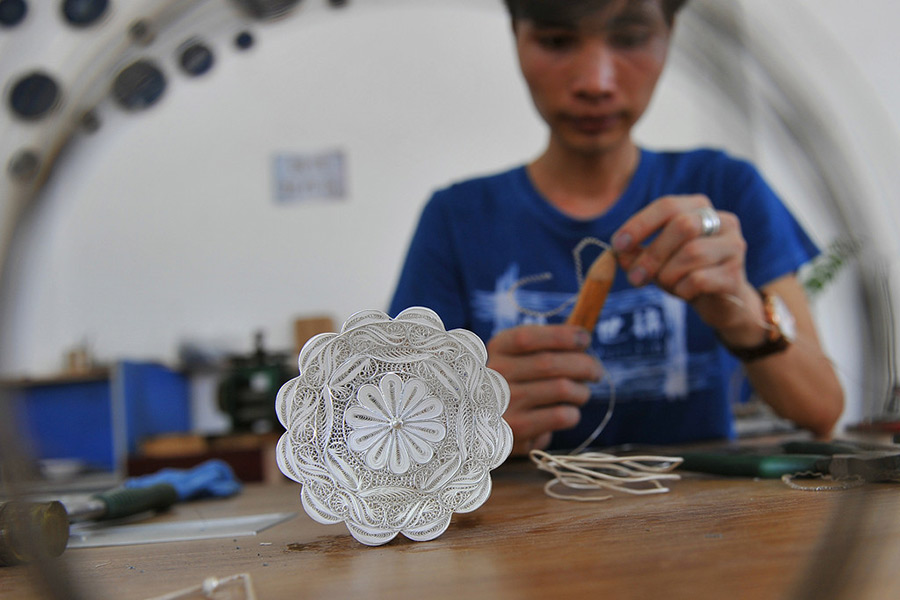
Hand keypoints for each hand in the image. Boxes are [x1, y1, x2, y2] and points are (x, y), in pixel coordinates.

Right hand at [487, 324, 602, 455]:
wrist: (490, 427)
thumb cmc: (517, 385)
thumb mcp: (521, 358)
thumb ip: (547, 346)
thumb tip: (582, 337)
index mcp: (497, 350)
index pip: (527, 337)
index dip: (561, 335)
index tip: (584, 338)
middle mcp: (495, 374)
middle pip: (550, 363)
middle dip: (584, 364)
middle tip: (595, 371)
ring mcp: (503, 403)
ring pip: (562, 389)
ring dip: (581, 392)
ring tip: (580, 394)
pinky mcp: (517, 429)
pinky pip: (561, 415)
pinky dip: (572, 414)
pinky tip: (567, 414)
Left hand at [610, 194, 762, 342]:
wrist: (721, 303)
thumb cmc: (684, 273)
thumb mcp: (656, 260)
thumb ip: (636, 252)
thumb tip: (619, 252)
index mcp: (699, 207)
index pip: (667, 205)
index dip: (640, 224)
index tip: (618, 245)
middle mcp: (722, 221)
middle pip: (682, 226)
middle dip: (652, 253)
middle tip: (634, 278)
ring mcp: (734, 246)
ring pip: (692, 252)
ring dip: (667, 274)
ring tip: (665, 284)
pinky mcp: (736, 274)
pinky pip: (700, 279)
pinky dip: (682, 289)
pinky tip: (683, 292)